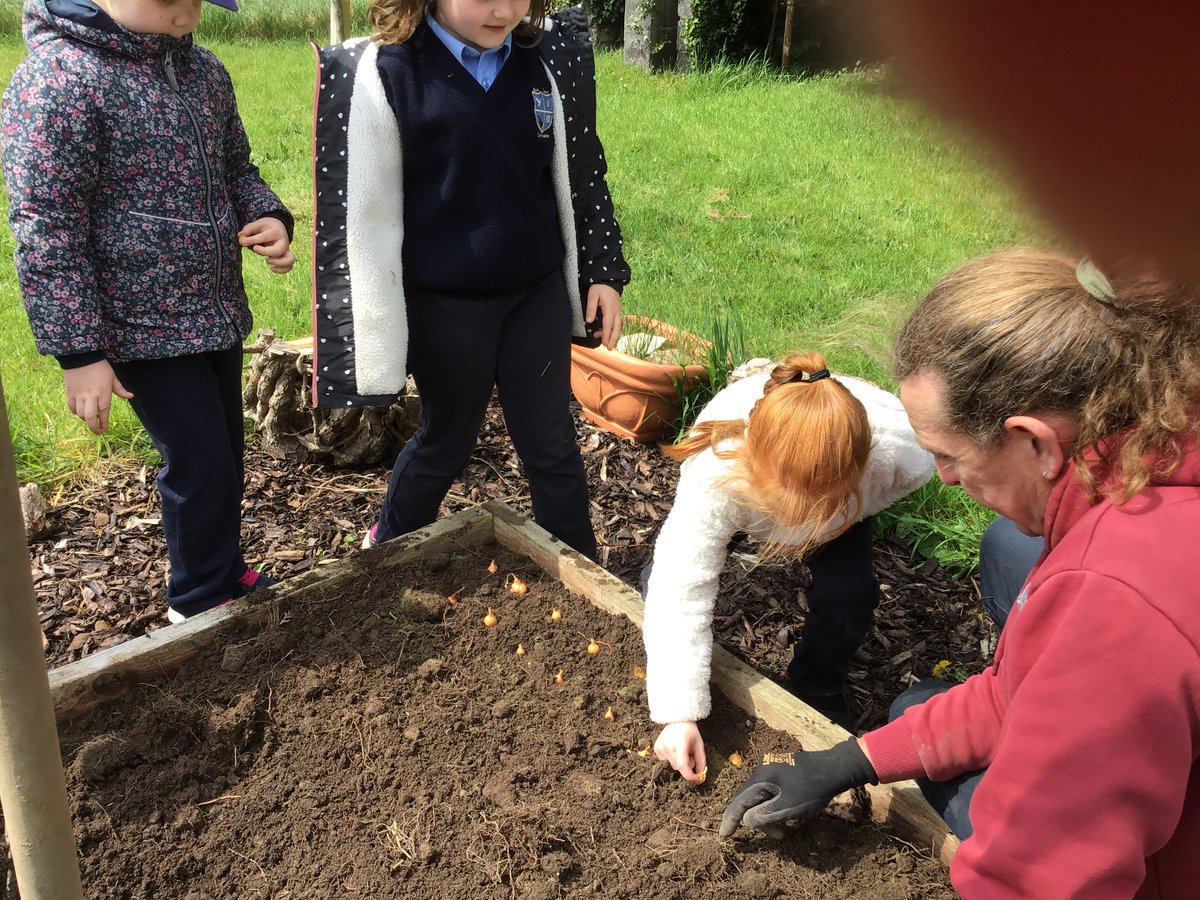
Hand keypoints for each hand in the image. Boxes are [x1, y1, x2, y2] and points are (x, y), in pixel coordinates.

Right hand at [63, 360, 133, 434]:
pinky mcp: (69, 392)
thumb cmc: (100, 367)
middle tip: (96, 431)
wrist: (81, 357)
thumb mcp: (113, 377)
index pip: (104, 414)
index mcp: (103, 394)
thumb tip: (131, 396)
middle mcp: (91, 397)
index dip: (103, 424)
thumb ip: (120, 389)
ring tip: (90, 419)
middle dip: (93, 427)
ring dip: (85, 419)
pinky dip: (75, 412)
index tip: (104, 430)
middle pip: (90, 418)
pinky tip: (79, 411)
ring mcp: (79, 395)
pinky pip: (71, 407)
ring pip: (80, 414)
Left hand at [239, 217, 293, 273]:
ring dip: (279, 263)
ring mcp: (286, 250)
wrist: (278, 227)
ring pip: (290, 259)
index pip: (265, 237)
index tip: (243, 242)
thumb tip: (241, 236)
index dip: (253, 240)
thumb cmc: (266, 227)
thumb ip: (249, 229)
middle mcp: (284, 242)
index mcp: (276, 232)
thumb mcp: (258, 224)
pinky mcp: (286, 257)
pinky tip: (272, 269)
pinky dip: (282, 270)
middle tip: (255, 249)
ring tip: (267, 260)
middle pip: (278, 250)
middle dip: (266, 252)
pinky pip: (289, 266)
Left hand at [585, 283, 621, 348]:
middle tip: (609, 348)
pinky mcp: (617, 309)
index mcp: (610, 309)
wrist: (609, 278)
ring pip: (618, 326)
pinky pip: (616, 322)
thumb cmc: (600, 286)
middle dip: (613, 339)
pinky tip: (604, 331)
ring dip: (612, 335)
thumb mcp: (593, 295)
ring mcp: (618, 310)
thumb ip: (591, 308)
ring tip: (605, 342)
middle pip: (616, 328)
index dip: (606, 335)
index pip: (608, 325)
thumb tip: (589, 321)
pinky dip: (612, 328)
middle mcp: (616, 311)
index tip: (604, 344)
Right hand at [654, 722, 706, 782]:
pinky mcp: (656, 749)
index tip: (696, 779)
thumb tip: (699, 776)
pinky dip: (672, 760)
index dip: (690, 775)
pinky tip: (674, 750)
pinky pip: (666, 762)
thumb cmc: (690, 732)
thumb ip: (701, 761)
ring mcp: (660, 748)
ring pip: (672, 766)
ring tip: (682, 751)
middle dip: (686, 766)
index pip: (682, 765)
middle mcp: (667, 746)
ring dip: (679, 763)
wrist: (677, 720)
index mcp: (680, 744)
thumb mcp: (699, 744)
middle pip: (678, 767)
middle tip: (690, 754)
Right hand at [718, 738, 876, 838]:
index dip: (730, 820)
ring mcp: (772, 768)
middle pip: (751, 800)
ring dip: (770, 814)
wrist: (836, 768)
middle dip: (760, 820)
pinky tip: (789, 813)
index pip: (739, 801)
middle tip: (780, 835)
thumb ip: (764, 815)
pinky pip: (771, 791)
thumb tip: (746, 820)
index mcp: (760, 777)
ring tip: (788, 827)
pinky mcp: (782, 770)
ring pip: (762, 797)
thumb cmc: (812, 789)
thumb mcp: (788, 807)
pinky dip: (775, 805)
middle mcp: (762, 769)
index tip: (724, 836)